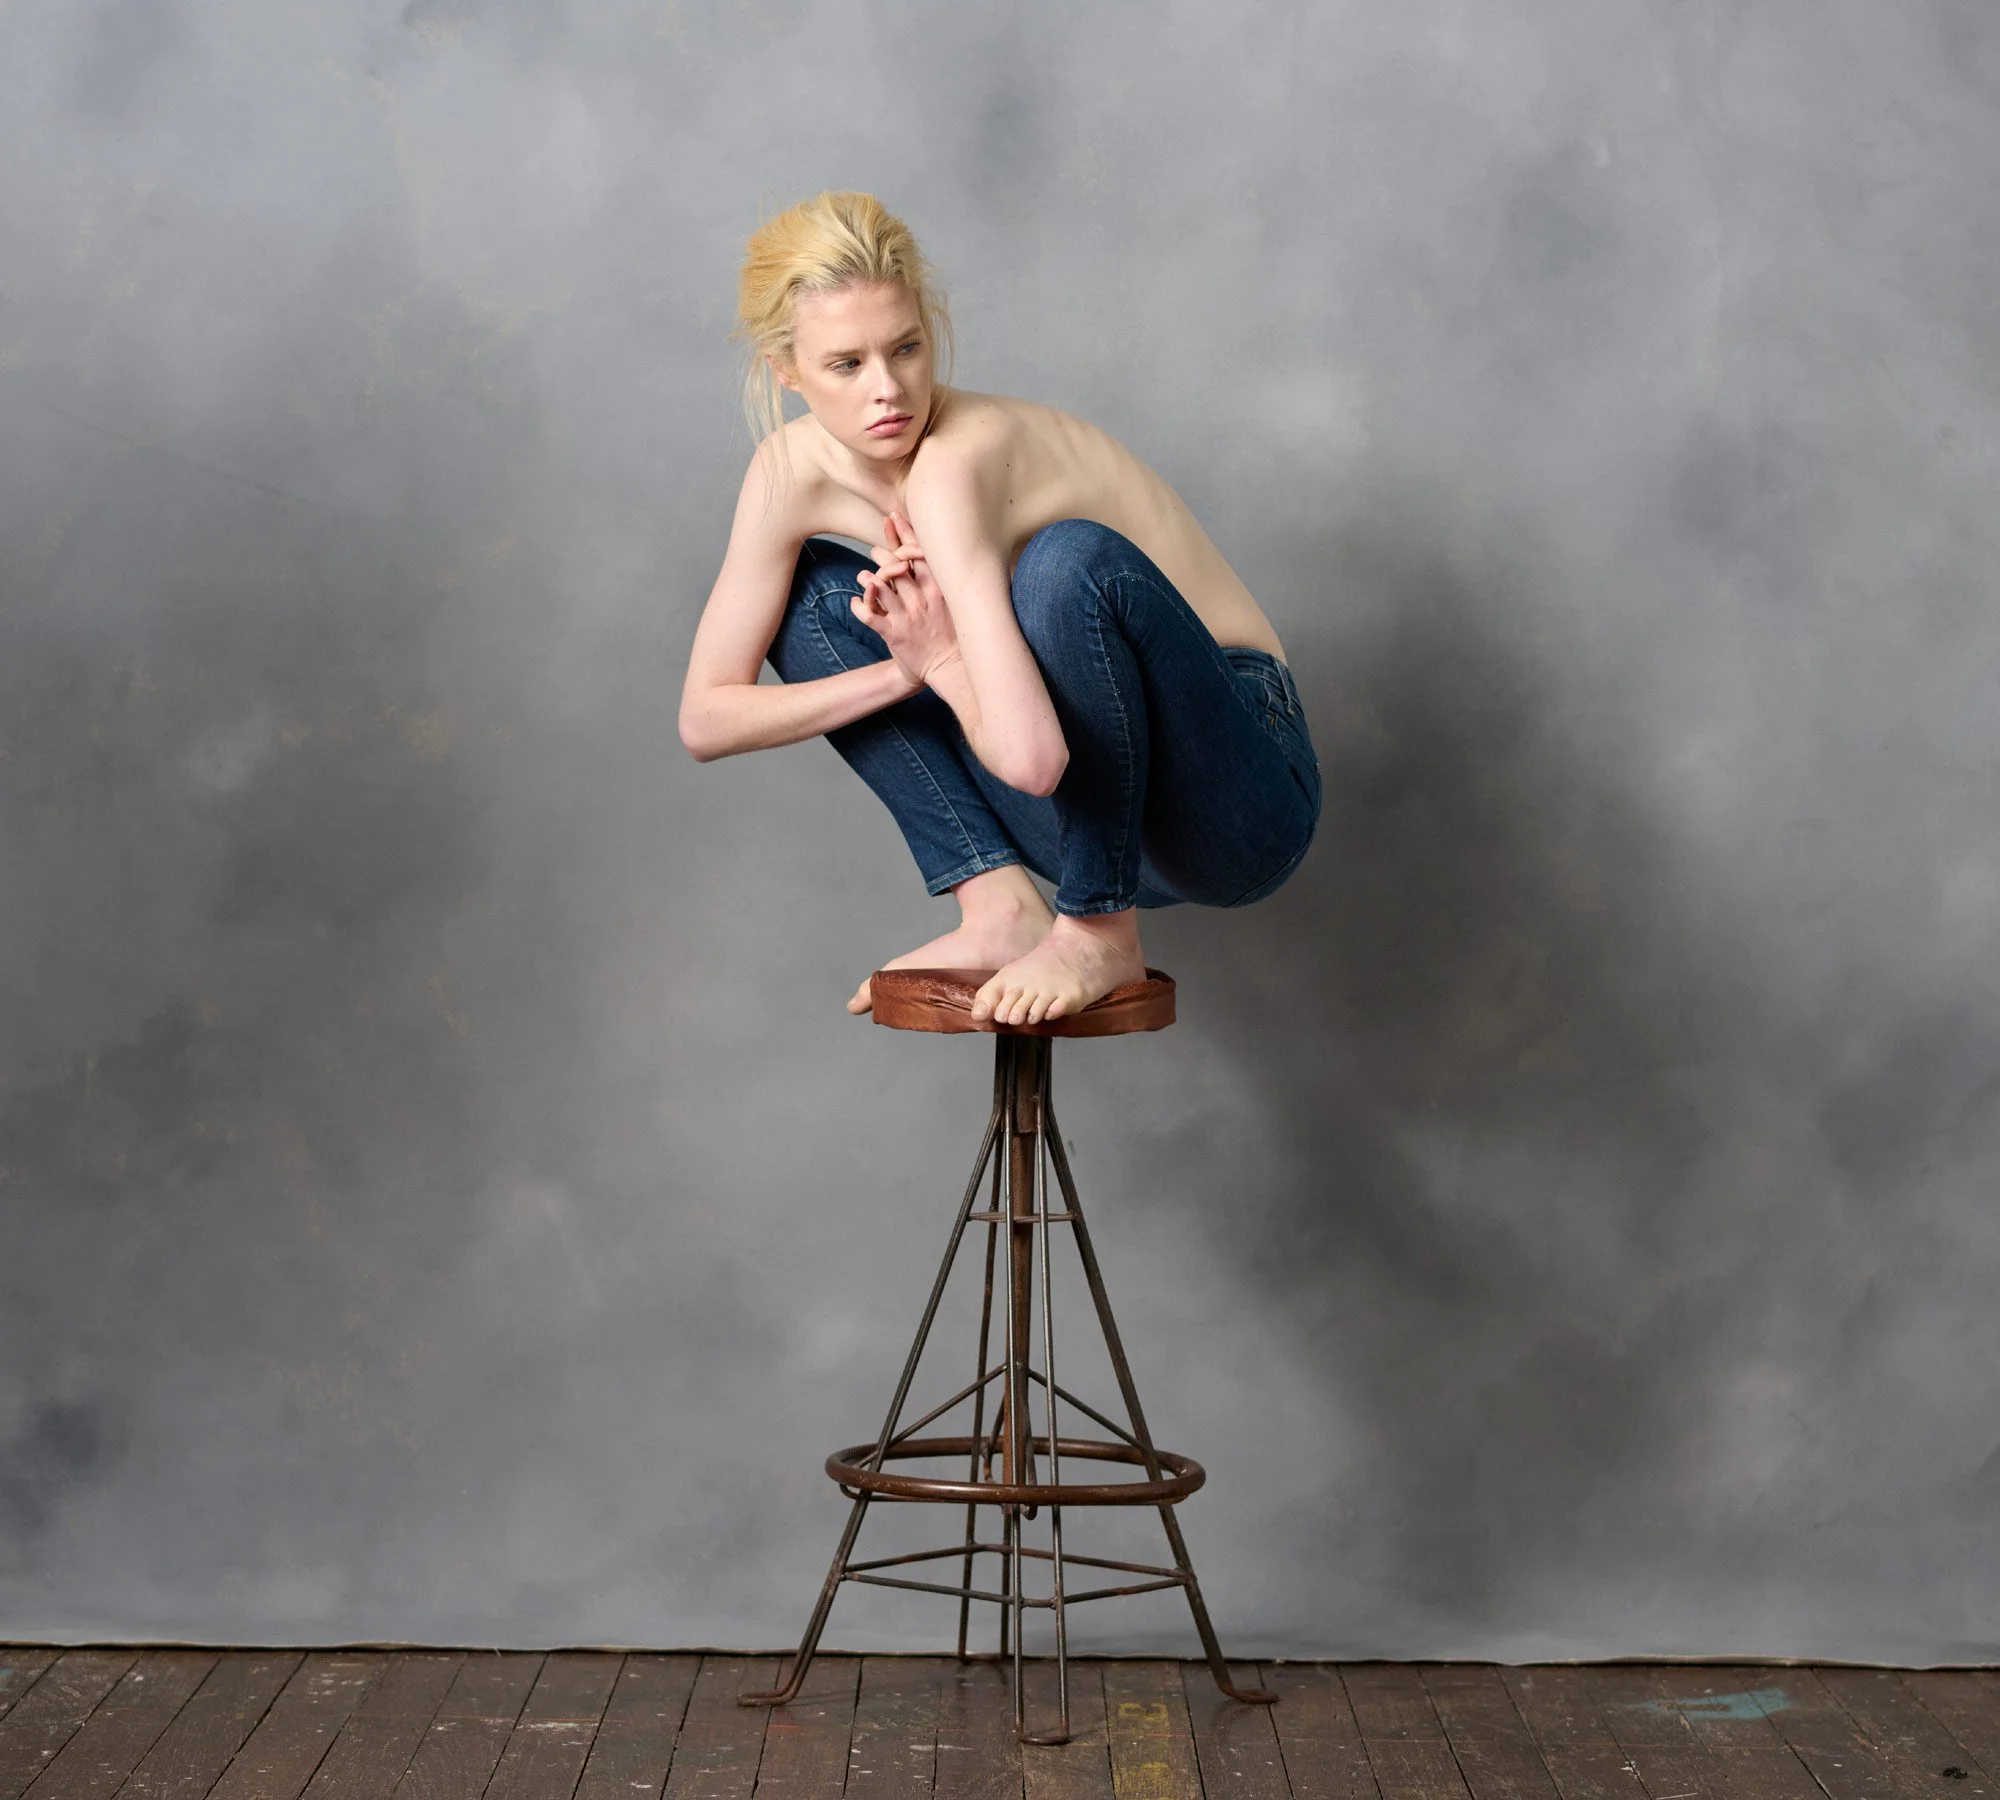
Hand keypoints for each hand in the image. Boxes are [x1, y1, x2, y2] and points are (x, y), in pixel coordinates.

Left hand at [854, 511, 960, 688]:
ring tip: (863, 575)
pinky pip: (870, 617)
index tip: (893, 517)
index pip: (919, 553)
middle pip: (897, 567)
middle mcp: (923, 600)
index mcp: (939, 589)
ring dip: (868, 578)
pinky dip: (860, 606)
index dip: (904, 533)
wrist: (949, 668)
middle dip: (882, 554)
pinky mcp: (894, 635)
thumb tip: (936, 553)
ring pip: (881, 589)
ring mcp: (908, 618)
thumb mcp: (955, 603)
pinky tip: (856, 602)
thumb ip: (944, 579)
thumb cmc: (952, 633)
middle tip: (874, 552)